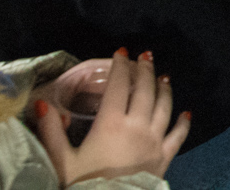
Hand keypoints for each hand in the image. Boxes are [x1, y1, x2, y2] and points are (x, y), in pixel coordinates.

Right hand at [33, 50, 188, 184]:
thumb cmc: (81, 185)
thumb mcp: (61, 159)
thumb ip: (51, 130)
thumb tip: (42, 103)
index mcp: (110, 123)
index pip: (118, 86)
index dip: (120, 67)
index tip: (121, 53)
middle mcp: (137, 126)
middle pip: (145, 90)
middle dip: (145, 70)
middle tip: (145, 57)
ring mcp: (155, 140)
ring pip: (164, 106)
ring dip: (165, 89)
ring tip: (164, 77)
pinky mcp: (165, 157)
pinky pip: (179, 135)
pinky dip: (183, 122)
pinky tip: (187, 113)